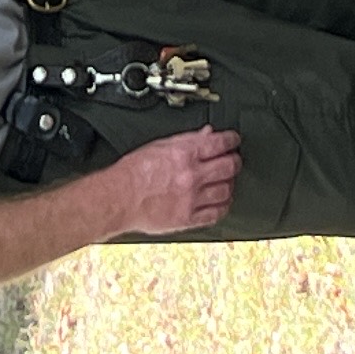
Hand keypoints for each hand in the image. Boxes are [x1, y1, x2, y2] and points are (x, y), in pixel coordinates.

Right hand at [104, 128, 242, 235]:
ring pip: (226, 190)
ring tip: (226, 181)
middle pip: (229, 167)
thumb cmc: (134, 171)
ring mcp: (192, 198)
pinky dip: (223, 207)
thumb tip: (206, 135)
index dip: (232, 140)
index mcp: (184, 153)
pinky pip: (216, 214)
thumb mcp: (160, 146)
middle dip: (234, 161)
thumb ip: (187, 140)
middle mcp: (192, 175)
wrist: (120, 197)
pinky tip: (221, 202)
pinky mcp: (188, 218)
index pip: (220, 143)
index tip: (234, 141)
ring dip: (229, 184)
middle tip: (233, 161)